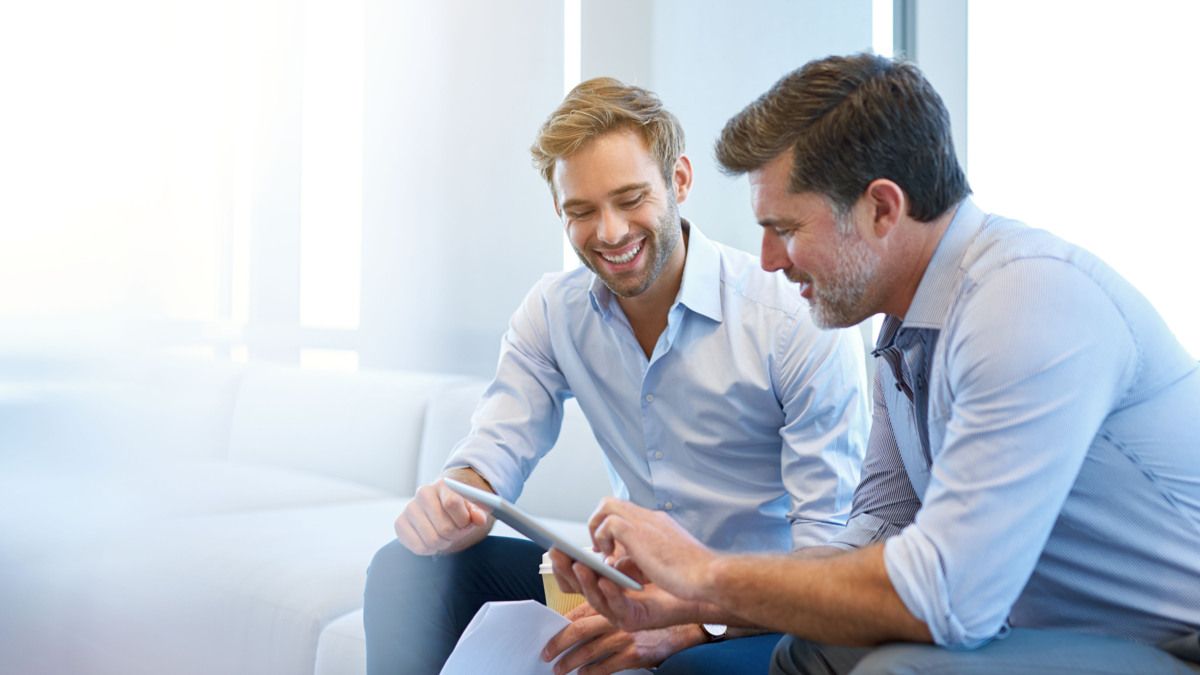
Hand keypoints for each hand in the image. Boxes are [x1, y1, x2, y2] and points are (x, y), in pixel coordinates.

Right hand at [393, 471, 491, 554]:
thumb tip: (480, 519)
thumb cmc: (460, 509)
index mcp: (443, 484)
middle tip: (457, 533)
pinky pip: (418, 547)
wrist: (441, 509)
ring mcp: (409, 508)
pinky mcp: (399, 523)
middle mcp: (423, 493)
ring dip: (443, 544)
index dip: (463, 520)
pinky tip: (432, 540)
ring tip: (445, 536)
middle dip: (455, 535)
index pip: (452, 503)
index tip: (467, 524)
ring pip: (432, 540)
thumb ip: (478, 513)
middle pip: (444, 527)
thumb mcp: (473, 508)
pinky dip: (429, 550)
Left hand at [540, 602, 702, 674]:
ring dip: (571, 661)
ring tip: (560, 669)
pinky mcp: (634, 653)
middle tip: (547, 654)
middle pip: (579, 630)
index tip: (550, 633)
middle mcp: (616, 618)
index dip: (562, 623)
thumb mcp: (633, 597)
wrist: (685, 624)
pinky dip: (592, 672)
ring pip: (589, 651)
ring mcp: (624, 637)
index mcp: (612, 602)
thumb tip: (583, 613)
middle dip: (559, 643)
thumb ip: (610, 603)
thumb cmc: (658, 610)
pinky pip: (607, 666)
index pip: (580, 611)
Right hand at [550, 549, 716, 632]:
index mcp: (610, 583)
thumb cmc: (676, 568)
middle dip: (567, 571)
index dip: (566, 564)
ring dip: (585, 580)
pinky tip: (608, 579)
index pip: (580, 575)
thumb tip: (604, 541)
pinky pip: (619, 608)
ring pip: (596, 598)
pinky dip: (610, 593)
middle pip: (581, 587)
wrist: (704, 585)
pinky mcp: (636, 620)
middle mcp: (613, 599)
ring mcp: (623, 612)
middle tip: (558, 555)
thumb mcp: (641, 549)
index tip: (556, 547)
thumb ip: (619, 547)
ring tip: (580, 565)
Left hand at [587, 497, 717, 599]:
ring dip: (598, 528)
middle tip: (600, 547)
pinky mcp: (637, 532)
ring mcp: (644, 522)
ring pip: (606, 505)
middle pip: (612, 502)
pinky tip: (611, 557)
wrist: (706, 575)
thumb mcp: (662, 561)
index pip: (628, 512)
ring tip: (602, 551)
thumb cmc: (691, 574)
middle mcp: (650, 517)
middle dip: (598, 522)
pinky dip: (603, 539)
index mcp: (658, 522)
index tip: (611, 548)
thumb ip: (641, 557)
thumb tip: (618, 561)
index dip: (613, 527)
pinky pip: (608, 523)